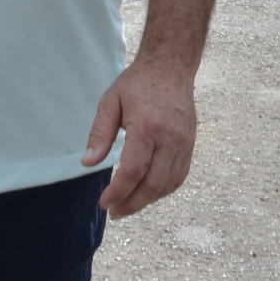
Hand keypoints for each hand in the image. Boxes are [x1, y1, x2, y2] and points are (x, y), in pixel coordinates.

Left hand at [82, 56, 198, 217]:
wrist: (171, 68)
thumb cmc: (137, 84)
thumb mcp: (110, 102)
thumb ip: (100, 133)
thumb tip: (88, 163)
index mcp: (147, 126)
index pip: (133, 171)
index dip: (118, 192)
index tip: (104, 203)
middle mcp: (169, 138)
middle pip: (153, 184)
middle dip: (132, 204)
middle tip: (114, 212)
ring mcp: (184, 143)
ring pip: (168, 185)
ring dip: (147, 200)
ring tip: (127, 204)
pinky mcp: (190, 145)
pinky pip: (179, 177)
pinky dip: (163, 190)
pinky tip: (147, 192)